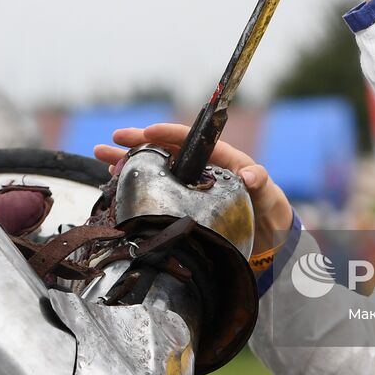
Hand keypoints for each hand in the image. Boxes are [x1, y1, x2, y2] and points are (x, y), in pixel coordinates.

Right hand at [96, 123, 293, 254]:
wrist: (270, 242)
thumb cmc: (271, 212)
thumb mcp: (270, 197)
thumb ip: (261, 183)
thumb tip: (249, 175)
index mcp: (221, 159)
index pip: (190, 140)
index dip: (168, 134)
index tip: (146, 132)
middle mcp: (201, 169)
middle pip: (165, 151)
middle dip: (138, 144)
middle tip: (112, 140)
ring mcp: (190, 187)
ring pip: (155, 168)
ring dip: (129, 163)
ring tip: (103, 158)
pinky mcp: (184, 205)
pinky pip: (156, 190)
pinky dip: (136, 186)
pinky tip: (116, 186)